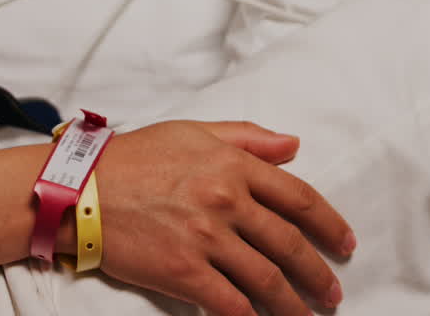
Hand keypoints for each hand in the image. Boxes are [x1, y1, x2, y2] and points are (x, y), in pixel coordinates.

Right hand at [95, 120, 355, 315]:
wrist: (83, 188)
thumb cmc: (138, 155)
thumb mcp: (195, 131)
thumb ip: (247, 137)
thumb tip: (293, 144)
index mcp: (233, 164)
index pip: (297, 197)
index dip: (328, 223)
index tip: (346, 243)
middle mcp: (227, 200)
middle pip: (289, 244)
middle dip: (318, 273)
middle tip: (334, 294)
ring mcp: (206, 238)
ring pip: (266, 279)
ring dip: (294, 305)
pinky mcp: (183, 272)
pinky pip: (229, 304)